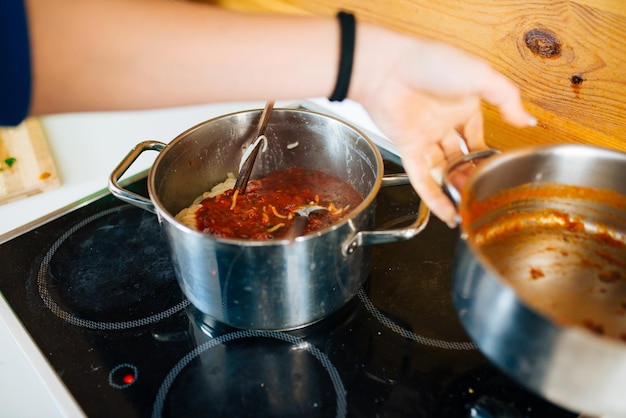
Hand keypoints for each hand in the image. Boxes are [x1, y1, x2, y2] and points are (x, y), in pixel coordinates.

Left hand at [351, 26, 535, 226]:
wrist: (387, 67)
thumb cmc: (430, 62)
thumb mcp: (480, 75)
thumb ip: (507, 99)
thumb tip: (528, 121)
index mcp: (463, 105)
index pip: (478, 137)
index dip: (487, 156)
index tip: (499, 173)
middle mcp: (443, 123)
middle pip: (461, 157)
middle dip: (473, 176)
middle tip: (486, 195)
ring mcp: (425, 137)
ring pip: (444, 170)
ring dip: (457, 188)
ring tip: (472, 208)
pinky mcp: (407, 148)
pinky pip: (422, 179)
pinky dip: (435, 197)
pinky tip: (448, 214)